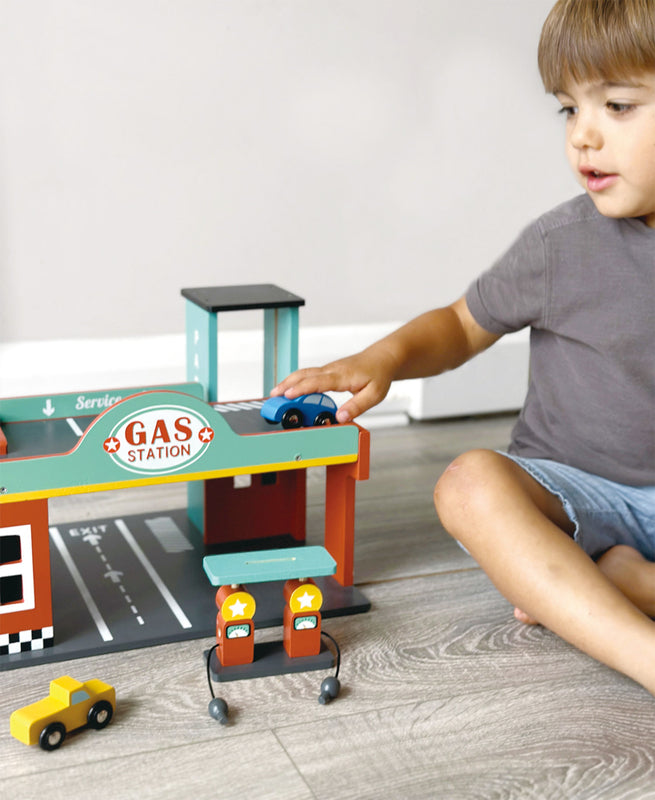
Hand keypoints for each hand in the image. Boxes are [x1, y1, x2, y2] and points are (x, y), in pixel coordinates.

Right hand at [270, 348, 396, 422]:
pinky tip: (289, 388)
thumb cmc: (378, 375)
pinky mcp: (328, 371)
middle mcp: (332, 370)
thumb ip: (356, 407)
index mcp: (342, 376)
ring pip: (304, 373)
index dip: (301, 389)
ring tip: (275, 393)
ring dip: (288, 382)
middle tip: (273, 395)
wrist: (382, 358)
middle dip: (287, 384)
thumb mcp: (374, 395)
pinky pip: (309, 374)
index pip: (318, 382)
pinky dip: (296, 380)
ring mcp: (329, 369)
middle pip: (304, 375)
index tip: (288, 395)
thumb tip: (340, 417)